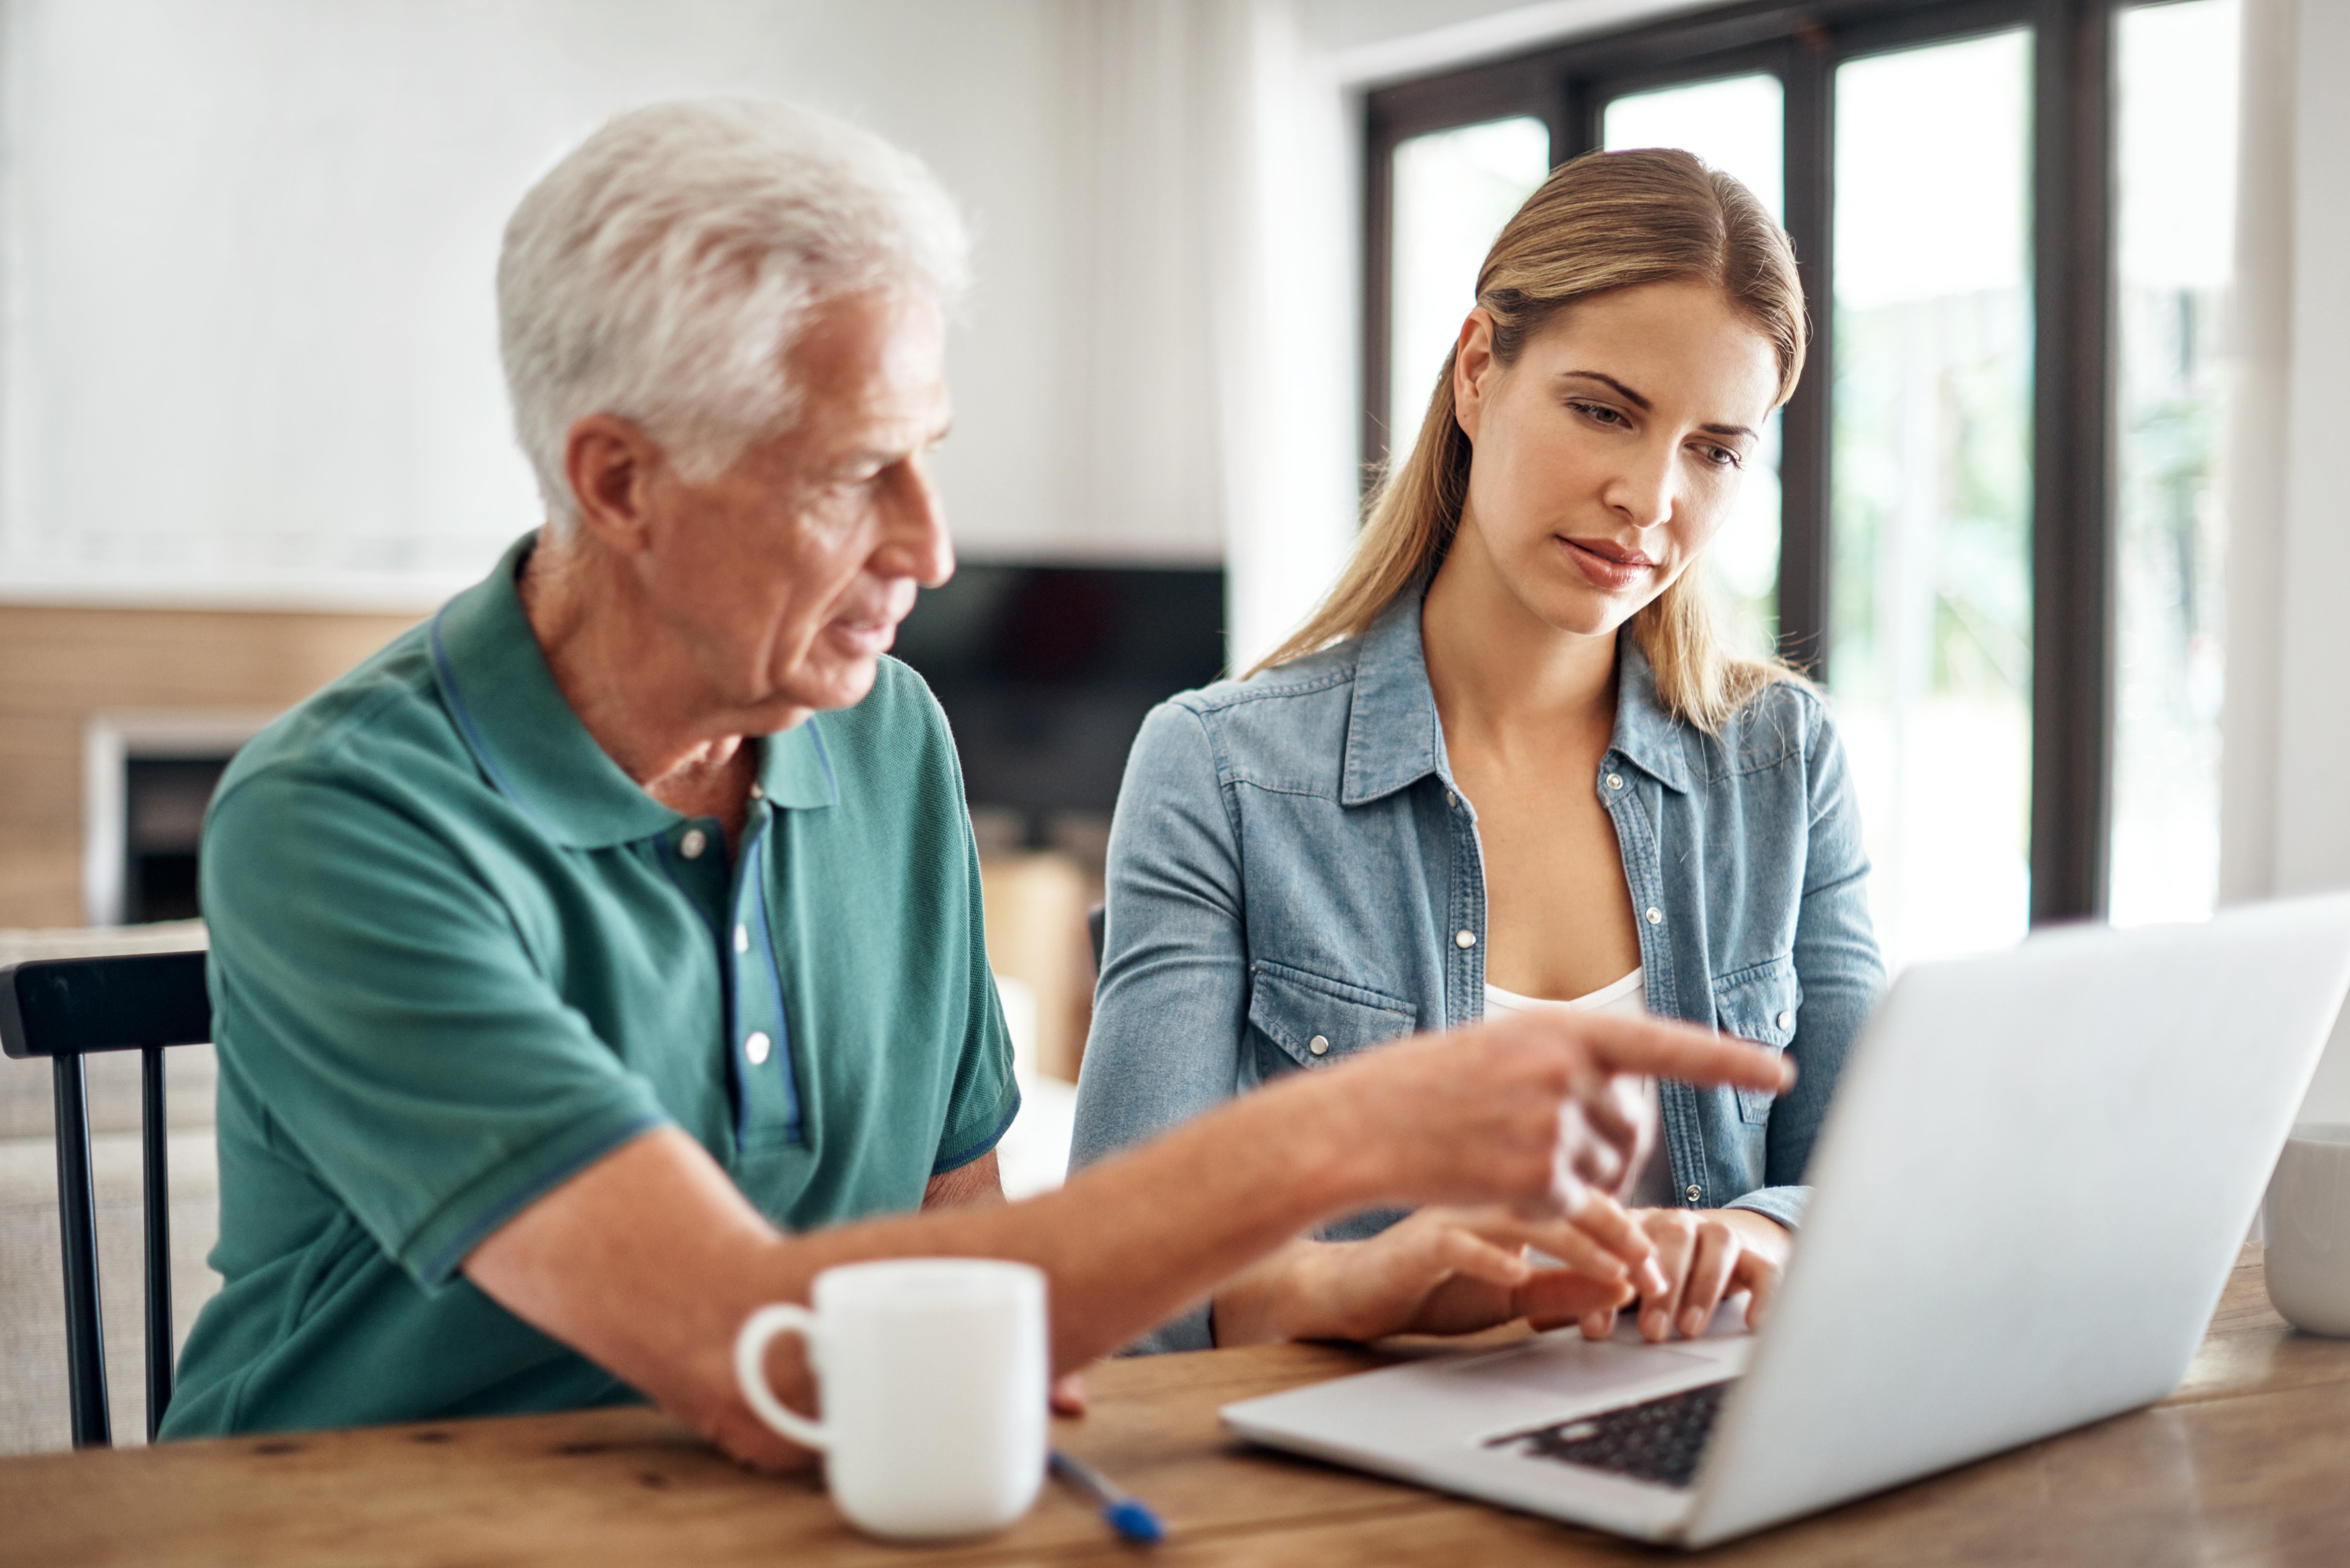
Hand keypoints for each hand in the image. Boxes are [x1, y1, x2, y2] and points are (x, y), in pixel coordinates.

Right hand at [1214, 1202, 1655, 1345]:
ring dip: (1570, 1246)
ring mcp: (1451, 1216)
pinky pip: (1458, 1244)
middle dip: (1614, 1237)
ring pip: (1519, 1217)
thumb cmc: (1430, 1285)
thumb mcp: (1510, 1294)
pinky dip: (1489, 1259)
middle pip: (1560, 1201)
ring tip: (1609, 1271)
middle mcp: (1485, 1199)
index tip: (1660, 1266)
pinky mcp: (1418, 1243)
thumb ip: (1561, 1289)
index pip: (1579, 1203)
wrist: (1353, 1291)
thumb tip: (1624, 1288)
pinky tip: (1516, 1276)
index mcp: (1509, 1202)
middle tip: (1652, 1270)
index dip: (1625, 1231)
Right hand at [1316, 1008, 1791, 1232]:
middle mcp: (1567, 1072)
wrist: (1359, 1126)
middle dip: (1606, 1146)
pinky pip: (1572, 1208)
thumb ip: (1567, 1069)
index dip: (1728, 1060)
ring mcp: (1554, 1128)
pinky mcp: (1539, 1182)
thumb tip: (1627, 1113)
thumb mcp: (1503, 1053)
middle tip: (1539, 1140)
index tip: (1779, 1072)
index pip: (1666, 1045)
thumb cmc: (1426, 1089)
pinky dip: (1544, 1207)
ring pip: (1604, 1174)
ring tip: (1502, 1156)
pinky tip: (1492, 1182)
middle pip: (1633, 1128)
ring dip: (1571, 1180)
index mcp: (1561, 1030)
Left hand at [1567, 1208, 1790, 1342]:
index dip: (1607, 1284)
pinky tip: (1752, 1321)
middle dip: (1660, 1287)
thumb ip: (1585, 1294)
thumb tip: (1537, 1319)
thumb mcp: (1621, 1279)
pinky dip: (1762, 1292)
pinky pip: (1764, 1266)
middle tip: (1649, 1331)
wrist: (1729, 1240)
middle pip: (1672, 1238)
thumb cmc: (1660, 1266)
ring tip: (1689, 1328)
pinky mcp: (1756, 1252)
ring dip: (1702, 1287)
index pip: (1619, 1244)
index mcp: (1635, 1225)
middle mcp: (1677, 1223)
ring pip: (1716, 1244)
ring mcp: (1718, 1232)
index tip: (1596, 1330)